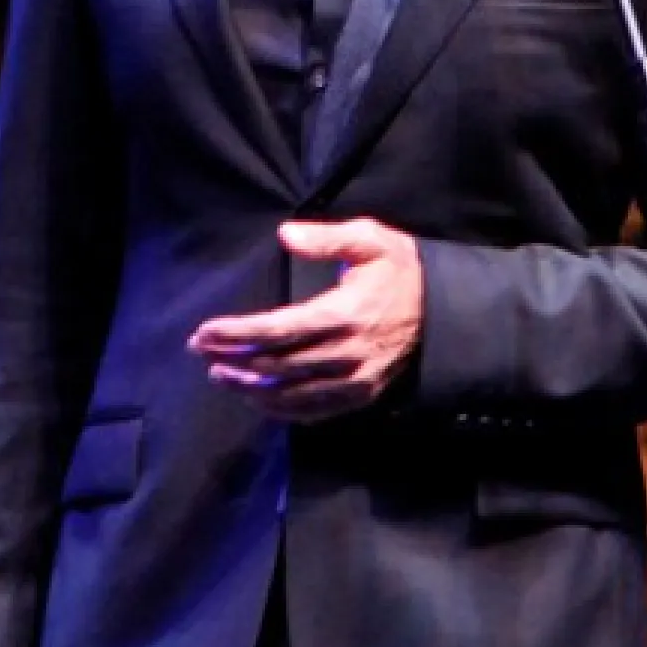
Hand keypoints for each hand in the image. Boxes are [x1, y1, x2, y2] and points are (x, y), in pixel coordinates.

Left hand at [189, 218, 422, 422]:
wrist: (445, 309)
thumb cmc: (402, 270)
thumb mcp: (371, 239)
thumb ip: (327, 238)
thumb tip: (286, 235)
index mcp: (344, 314)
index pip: (277, 330)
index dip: (236, 334)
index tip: (205, 332)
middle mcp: (347, 353)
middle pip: (276, 364)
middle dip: (233, 360)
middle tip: (201, 351)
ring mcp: (355, 379)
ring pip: (291, 394)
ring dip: (250, 389)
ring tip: (221, 377)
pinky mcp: (362, 395)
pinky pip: (314, 411)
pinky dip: (282, 410)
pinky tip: (260, 401)